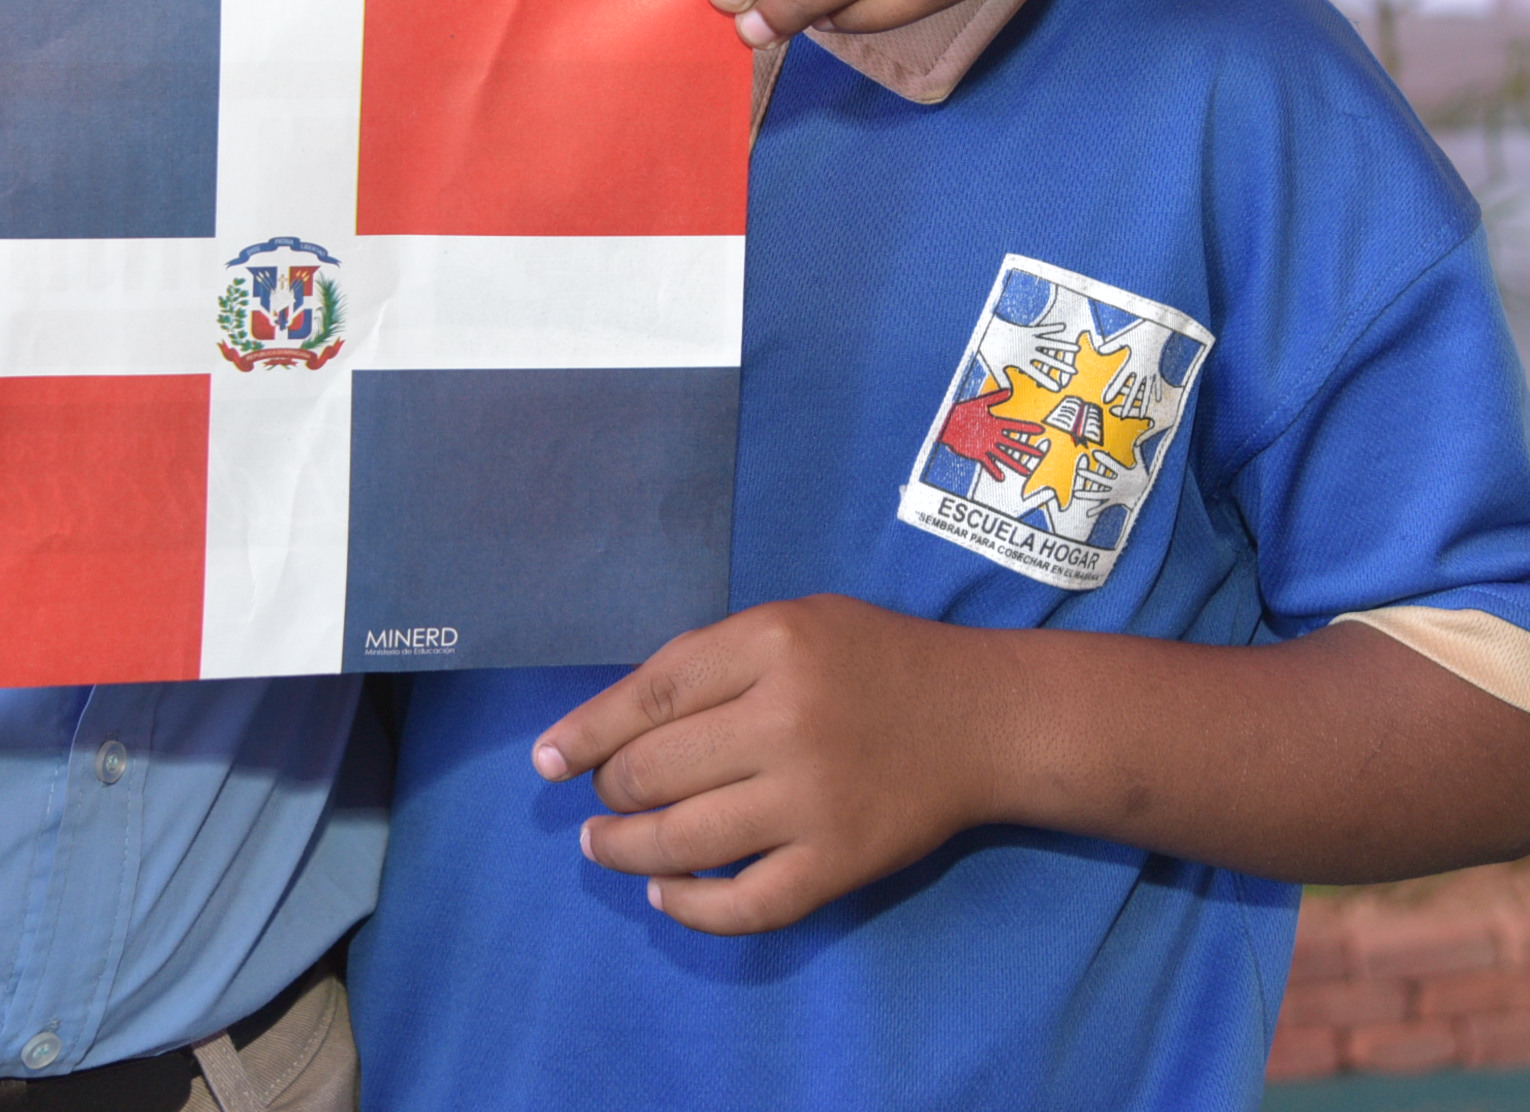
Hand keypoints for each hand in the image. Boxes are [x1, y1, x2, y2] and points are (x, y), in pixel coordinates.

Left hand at [533, 596, 994, 935]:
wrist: (984, 717)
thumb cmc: (875, 661)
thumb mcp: (793, 622)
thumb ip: (711, 661)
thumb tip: (613, 723)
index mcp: (771, 644)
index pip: (646, 697)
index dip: (583, 733)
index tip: (545, 760)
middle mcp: (787, 718)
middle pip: (653, 771)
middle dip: (608, 791)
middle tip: (602, 799)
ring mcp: (814, 798)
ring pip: (683, 841)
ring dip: (625, 850)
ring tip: (604, 846)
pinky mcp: (840, 862)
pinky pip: (745, 904)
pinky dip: (690, 907)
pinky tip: (665, 891)